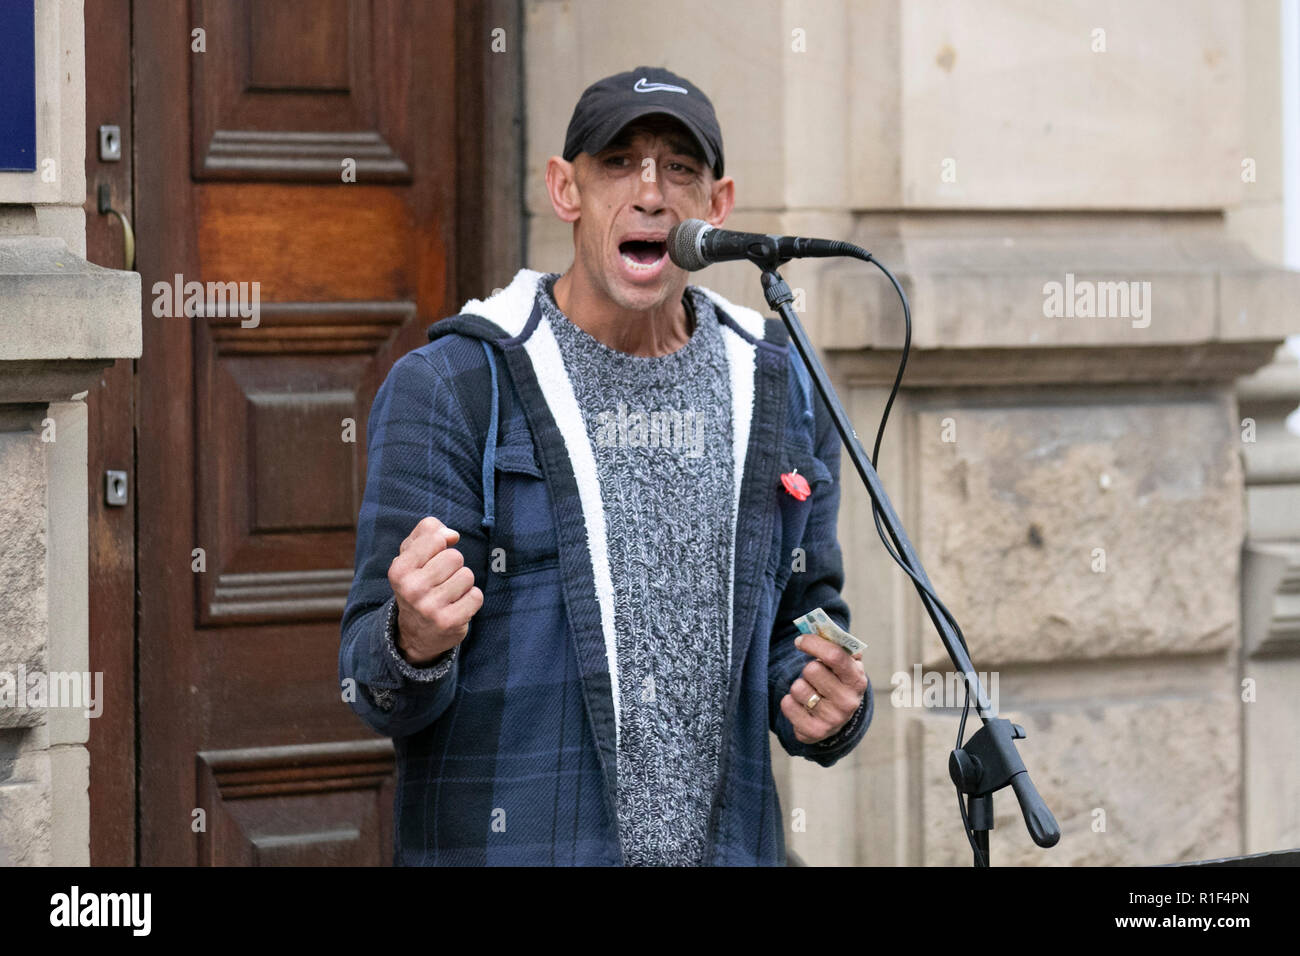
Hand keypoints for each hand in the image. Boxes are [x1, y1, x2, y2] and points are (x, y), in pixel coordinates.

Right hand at [387, 516, 482, 665]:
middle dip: (453, 566)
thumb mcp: (411, 555)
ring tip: (448, 594)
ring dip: (463, 583)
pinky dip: (471, 599)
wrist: (415, 634)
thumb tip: (452, 535)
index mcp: (399, 570)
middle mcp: (412, 589)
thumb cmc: (418, 583)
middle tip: (441, 581)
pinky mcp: (449, 622)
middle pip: (455, 556)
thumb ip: (427, 532)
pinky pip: (476, 596)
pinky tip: (457, 606)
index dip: (440, 546)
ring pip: (467, 575)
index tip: (431, 560)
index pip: (435, 538)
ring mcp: (430, 608)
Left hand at [780, 631, 867, 744]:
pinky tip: (801, 705)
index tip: (800, 640)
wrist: (836, 718)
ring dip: (798, 686)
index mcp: (856, 680)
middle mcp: (848, 702)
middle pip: (812, 670)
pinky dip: (789, 702)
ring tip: (809, 692)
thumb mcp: (844, 664)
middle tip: (812, 674)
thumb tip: (823, 629)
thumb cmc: (837, 682)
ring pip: (797, 688)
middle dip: (807, 668)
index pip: (834, 655)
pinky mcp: (814, 732)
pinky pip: (787, 705)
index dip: (813, 643)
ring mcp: (832, 719)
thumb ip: (838, 645)